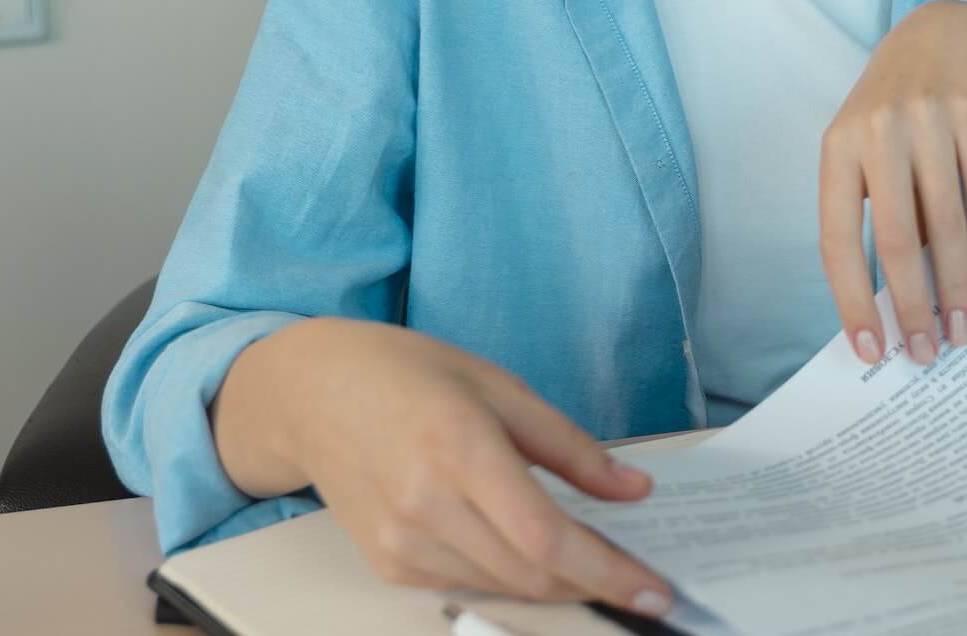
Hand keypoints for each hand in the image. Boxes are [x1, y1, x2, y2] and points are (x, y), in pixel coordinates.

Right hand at [215, 318, 672, 615]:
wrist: (310, 393)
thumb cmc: (407, 374)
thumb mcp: (501, 386)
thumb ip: (571, 446)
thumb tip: (634, 490)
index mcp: (459, 448)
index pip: (546, 538)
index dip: (609, 572)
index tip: (657, 591)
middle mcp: (425, 505)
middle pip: (531, 575)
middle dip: (595, 585)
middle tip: (641, 581)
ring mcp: (401, 543)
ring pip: (504, 589)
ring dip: (557, 585)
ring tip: (594, 563)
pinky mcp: (388, 564)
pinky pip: (469, 586)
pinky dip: (511, 578)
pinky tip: (528, 552)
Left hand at [817, 0, 966, 366]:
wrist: (950, 33)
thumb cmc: (897, 110)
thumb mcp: (866, 147)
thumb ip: (873, 212)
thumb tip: (892, 303)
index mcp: (838, 147)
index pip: (837, 237)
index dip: (851, 299)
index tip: (870, 350)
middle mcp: (879, 129)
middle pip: (897, 238)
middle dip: (912, 305)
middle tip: (926, 353)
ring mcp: (930, 117)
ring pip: (947, 223)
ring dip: (956, 287)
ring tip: (962, 330)